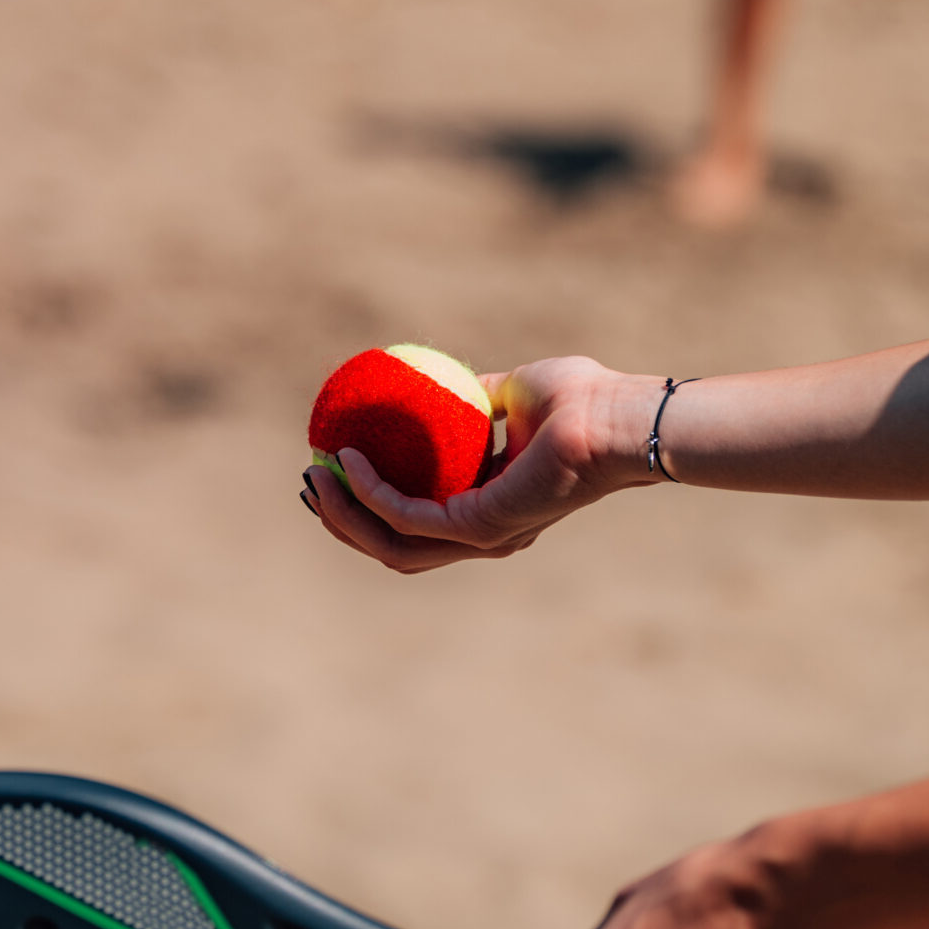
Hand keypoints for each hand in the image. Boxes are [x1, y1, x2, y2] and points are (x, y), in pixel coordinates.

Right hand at [302, 357, 658, 573]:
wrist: (618, 414)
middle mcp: (485, 536)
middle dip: (341, 522)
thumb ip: (471, 395)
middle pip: (393, 548)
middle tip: (310, 480)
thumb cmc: (583, 399)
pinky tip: (348, 462)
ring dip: (343, 516)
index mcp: (489, 511)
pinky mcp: (481, 526)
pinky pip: (407, 515)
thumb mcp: (511, 391)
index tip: (331, 470)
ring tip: (314, 477)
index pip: (416, 526)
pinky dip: (369, 492)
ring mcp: (483, 537)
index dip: (365, 508)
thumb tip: (429, 380)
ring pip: (391, 544)